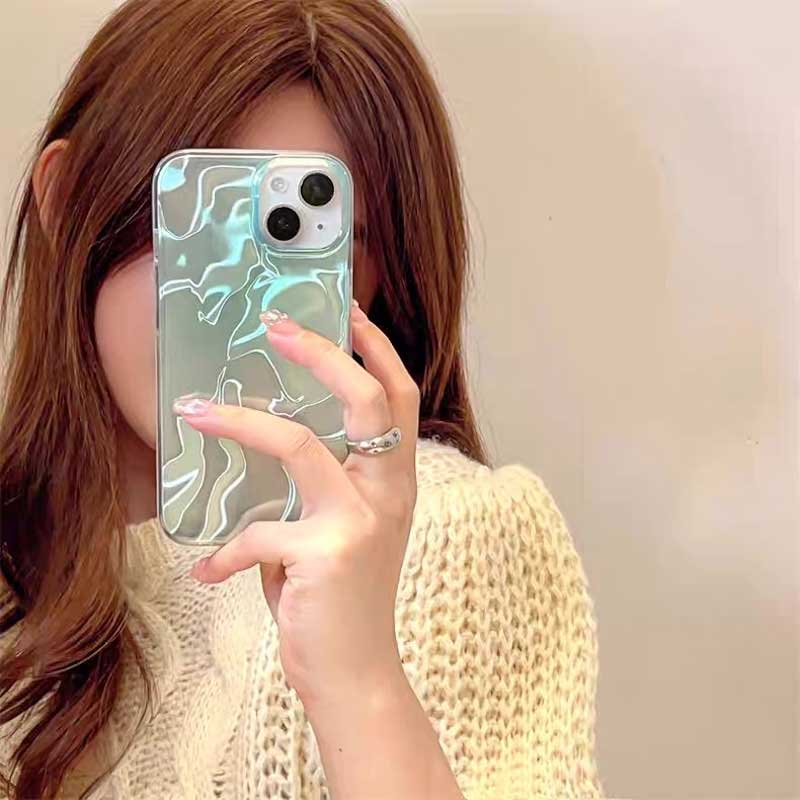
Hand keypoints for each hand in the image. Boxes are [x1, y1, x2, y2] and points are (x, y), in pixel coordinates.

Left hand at [173, 301, 419, 707]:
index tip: (347, 310)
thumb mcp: (341, 531)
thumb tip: (264, 446)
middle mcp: (389, 491)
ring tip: (198, 410)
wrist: (357, 674)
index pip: (400, 396)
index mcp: (394, 481)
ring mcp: (362, 520)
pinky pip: (257, 534)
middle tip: (276, 325)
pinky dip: (226, 553)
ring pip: (302, 446)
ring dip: (243, 423)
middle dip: (323, 353)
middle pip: (370, 399)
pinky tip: (207, 571)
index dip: (377, 349)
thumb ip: (317, 488)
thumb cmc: (342, 597)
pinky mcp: (327, 554)